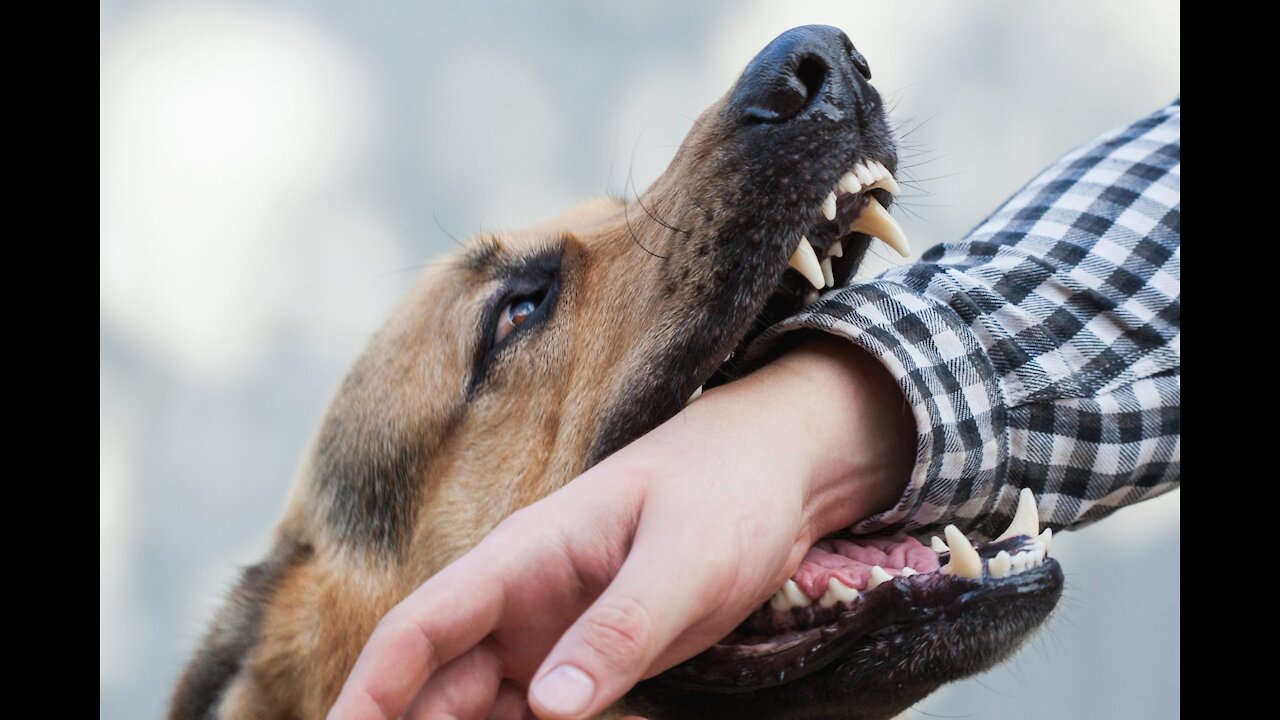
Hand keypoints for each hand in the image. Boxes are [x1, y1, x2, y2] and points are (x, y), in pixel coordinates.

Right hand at [329, 335, 914, 719]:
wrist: (777, 472)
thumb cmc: (727, 494)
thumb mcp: (684, 561)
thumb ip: (619, 630)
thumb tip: (548, 707)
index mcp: (523, 556)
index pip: (419, 627)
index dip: (370, 691)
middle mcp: (520, 597)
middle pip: (433, 680)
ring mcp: (549, 629)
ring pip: (472, 704)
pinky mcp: (586, 655)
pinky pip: (530, 712)